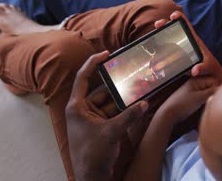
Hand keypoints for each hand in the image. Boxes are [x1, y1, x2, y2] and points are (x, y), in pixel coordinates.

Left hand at [66, 51, 148, 180]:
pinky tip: (139, 105)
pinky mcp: (102, 128)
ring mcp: (93, 119)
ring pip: (111, 102)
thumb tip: (144, 103)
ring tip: (140, 88)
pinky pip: (115, 113)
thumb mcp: (111, 133)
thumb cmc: (92, 156)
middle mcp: (83, 110)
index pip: (83, 78)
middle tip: (132, 74)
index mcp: (77, 107)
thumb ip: (129, 116)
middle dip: (118, 84)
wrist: (92, 178)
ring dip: (124, 98)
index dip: (93, 63)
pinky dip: (126, 110)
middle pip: (102, 90)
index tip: (106, 53)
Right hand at [154, 11, 221, 84]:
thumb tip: (194, 70)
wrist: (209, 74)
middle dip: (164, 24)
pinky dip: (158, 47)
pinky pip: (165, 49)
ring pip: (167, 38)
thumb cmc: (209, 67)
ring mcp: (179, 48)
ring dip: (159, 35)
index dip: (180, 17)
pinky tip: (151, 49)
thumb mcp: (207, 67)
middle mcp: (185, 42)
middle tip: (158, 24)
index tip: (173, 16)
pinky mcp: (175, 56)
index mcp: (193, 40)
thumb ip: (202, 68)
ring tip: (152, 35)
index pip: (186, 25)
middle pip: (173, 29)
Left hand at [159, 76, 216, 124]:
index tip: (216, 96)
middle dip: (213, 93)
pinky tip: (202, 106)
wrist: (168, 113)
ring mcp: (193, 90)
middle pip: (211, 86)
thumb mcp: (200, 97)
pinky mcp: (191, 98)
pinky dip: (204, 101)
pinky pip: (203, 97)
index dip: (216, 88)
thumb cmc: (183, 104)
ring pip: (207, 93)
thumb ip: (212, 91)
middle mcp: (195, 83)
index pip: (214, 81)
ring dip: (209, 98)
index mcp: (196, 80)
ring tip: (205, 105)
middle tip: (211, 101)